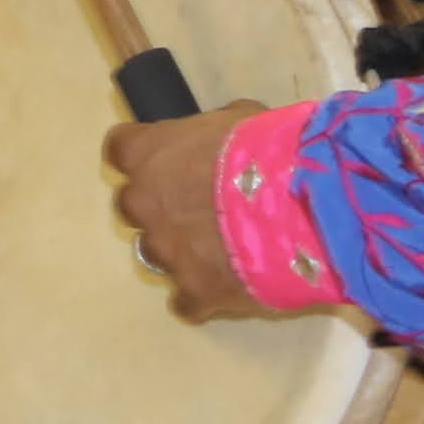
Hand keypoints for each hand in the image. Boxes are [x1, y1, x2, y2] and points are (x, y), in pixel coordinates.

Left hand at [103, 107, 264, 321]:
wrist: (303, 204)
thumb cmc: (268, 148)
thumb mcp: (238, 120)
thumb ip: (212, 134)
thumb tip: (219, 140)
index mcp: (147, 153)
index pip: (121, 150)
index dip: (144, 158)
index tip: (164, 163)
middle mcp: (144, 203)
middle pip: (131, 206)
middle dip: (158, 208)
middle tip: (197, 208)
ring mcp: (166, 251)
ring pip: (153, 255)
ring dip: (178, 252)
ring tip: (220, 251)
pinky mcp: (195, 292)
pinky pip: (186, 303)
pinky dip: (201, 298)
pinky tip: (228, 291)